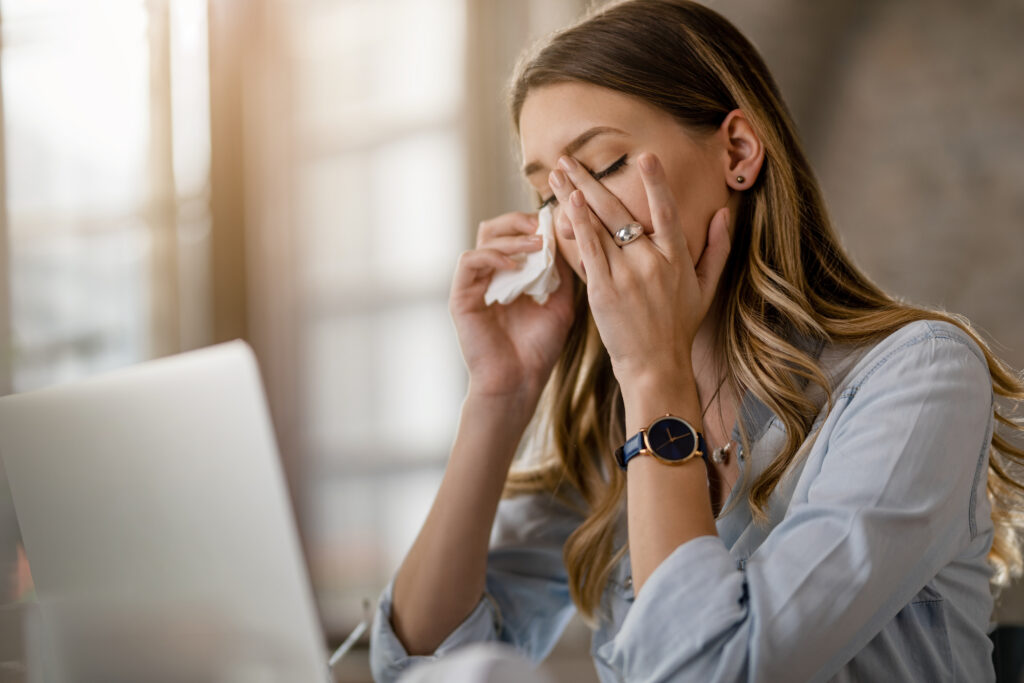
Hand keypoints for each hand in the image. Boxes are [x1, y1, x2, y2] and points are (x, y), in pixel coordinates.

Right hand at [449, 210, 575, 404]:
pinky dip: (492, 257)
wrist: (519, 382)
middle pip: (496, 228)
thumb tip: (567, 238)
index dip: (534, 223)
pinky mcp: (461, 296)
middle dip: (520, 221)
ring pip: (484, 239)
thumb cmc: (539, 349)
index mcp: (511, 276)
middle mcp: (490, 276)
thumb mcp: (560, 303)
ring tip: (536, 244)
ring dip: (511, 237)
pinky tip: (515, 267)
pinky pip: (469, 262)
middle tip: (543, 226)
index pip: (516, 234)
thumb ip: (561, 272)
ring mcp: (474, 284)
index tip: (557, 223)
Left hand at [547, 152, 730, 386]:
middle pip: (621, 211)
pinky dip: (578, 225)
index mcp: (677, 258)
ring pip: (599, 225)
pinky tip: (566, 203)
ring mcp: (627, 275)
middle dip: (592, 180)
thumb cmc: (678, 328)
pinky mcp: (604, 290)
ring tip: (557, 173)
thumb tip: (724, 213)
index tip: (645, 156)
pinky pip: (589, 250)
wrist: (656, 365)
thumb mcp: (706, 288)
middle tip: (570, 158)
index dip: (656, 183)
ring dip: (575, 195)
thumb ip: (717, 249)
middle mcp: (652, 261)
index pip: (667, 212)